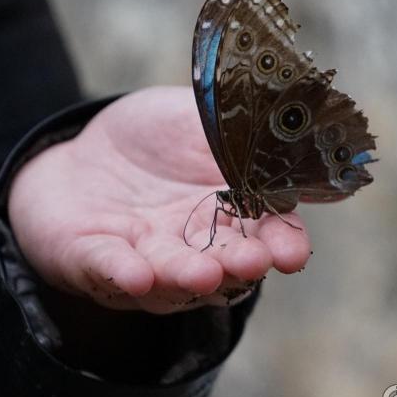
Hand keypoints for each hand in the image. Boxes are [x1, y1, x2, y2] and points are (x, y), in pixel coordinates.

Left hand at [8, 86, 310, 313]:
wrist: (89, 148)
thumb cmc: (155, 136)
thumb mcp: (201, 119)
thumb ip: (241, 132)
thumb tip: (308, 130)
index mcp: (227, 212)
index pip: (265, 235)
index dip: (283, 245)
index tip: (294, 252)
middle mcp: (192, 245)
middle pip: (222, 264)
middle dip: (238, 266)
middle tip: (252, 261)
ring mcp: (143, 255)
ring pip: (168, 276)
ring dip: (186, 276)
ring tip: (203, 273)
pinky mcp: (91, 256)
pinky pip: (107, 268)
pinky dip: (121, 273)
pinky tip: (137, 274)